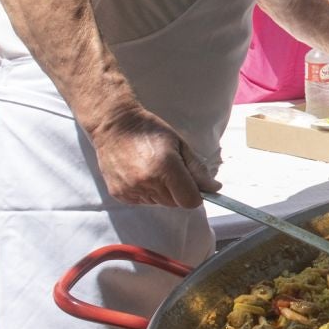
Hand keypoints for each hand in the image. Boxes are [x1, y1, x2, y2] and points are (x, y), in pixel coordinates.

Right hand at [86, 105, 214, 207]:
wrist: (114, 126)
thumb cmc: (150, 131)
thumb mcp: (180, 144)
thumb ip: (198, 169)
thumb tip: (214, 189)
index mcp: (166, 169)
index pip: (190, 201)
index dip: (195, 194)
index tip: (192, 183)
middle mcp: (148, 182)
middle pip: (175, 203)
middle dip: (178, 191)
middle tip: (170, 170)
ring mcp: (131, 190)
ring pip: (158, 203)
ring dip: (162, 192)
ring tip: (153, 169)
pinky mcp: (119, 194)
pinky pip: (142, 201)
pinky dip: (146, 192)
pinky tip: (140, 173)